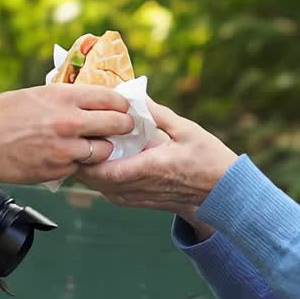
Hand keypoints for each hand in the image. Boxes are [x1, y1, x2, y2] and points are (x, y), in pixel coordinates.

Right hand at [0, 84, 135, 183]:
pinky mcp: (57, 171)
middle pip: (117, 125)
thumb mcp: (39, 94)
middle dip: (123, 127)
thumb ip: (68, 98)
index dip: (122, 105)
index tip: (124, 109)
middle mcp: (70, 122)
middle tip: (122, 128)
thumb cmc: (3, 112)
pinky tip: (70, 158)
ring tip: (95, 146)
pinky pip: (81, 168)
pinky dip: (79, 164)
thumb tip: (93, 101)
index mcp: (65, 97)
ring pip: (104, 151)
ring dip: (103, 149)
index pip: (112, 99)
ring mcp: (65, 149)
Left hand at [75, 100, 238, 216]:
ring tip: (86, 144)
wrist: (221, 193)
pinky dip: (99, 178)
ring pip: (99, 188)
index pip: (106, 170)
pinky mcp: (138, 202)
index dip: (87, 155)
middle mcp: (140, 187)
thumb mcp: (186, 130)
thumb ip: (157, 114)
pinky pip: (109, 192)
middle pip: (95, 180)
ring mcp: (138, 198)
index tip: (81, 133)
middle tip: (77, 134)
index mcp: (151, 168)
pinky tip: (100, 160)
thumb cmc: (208, 159)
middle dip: (81, 159)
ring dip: (88, 169)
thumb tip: (134, 96)